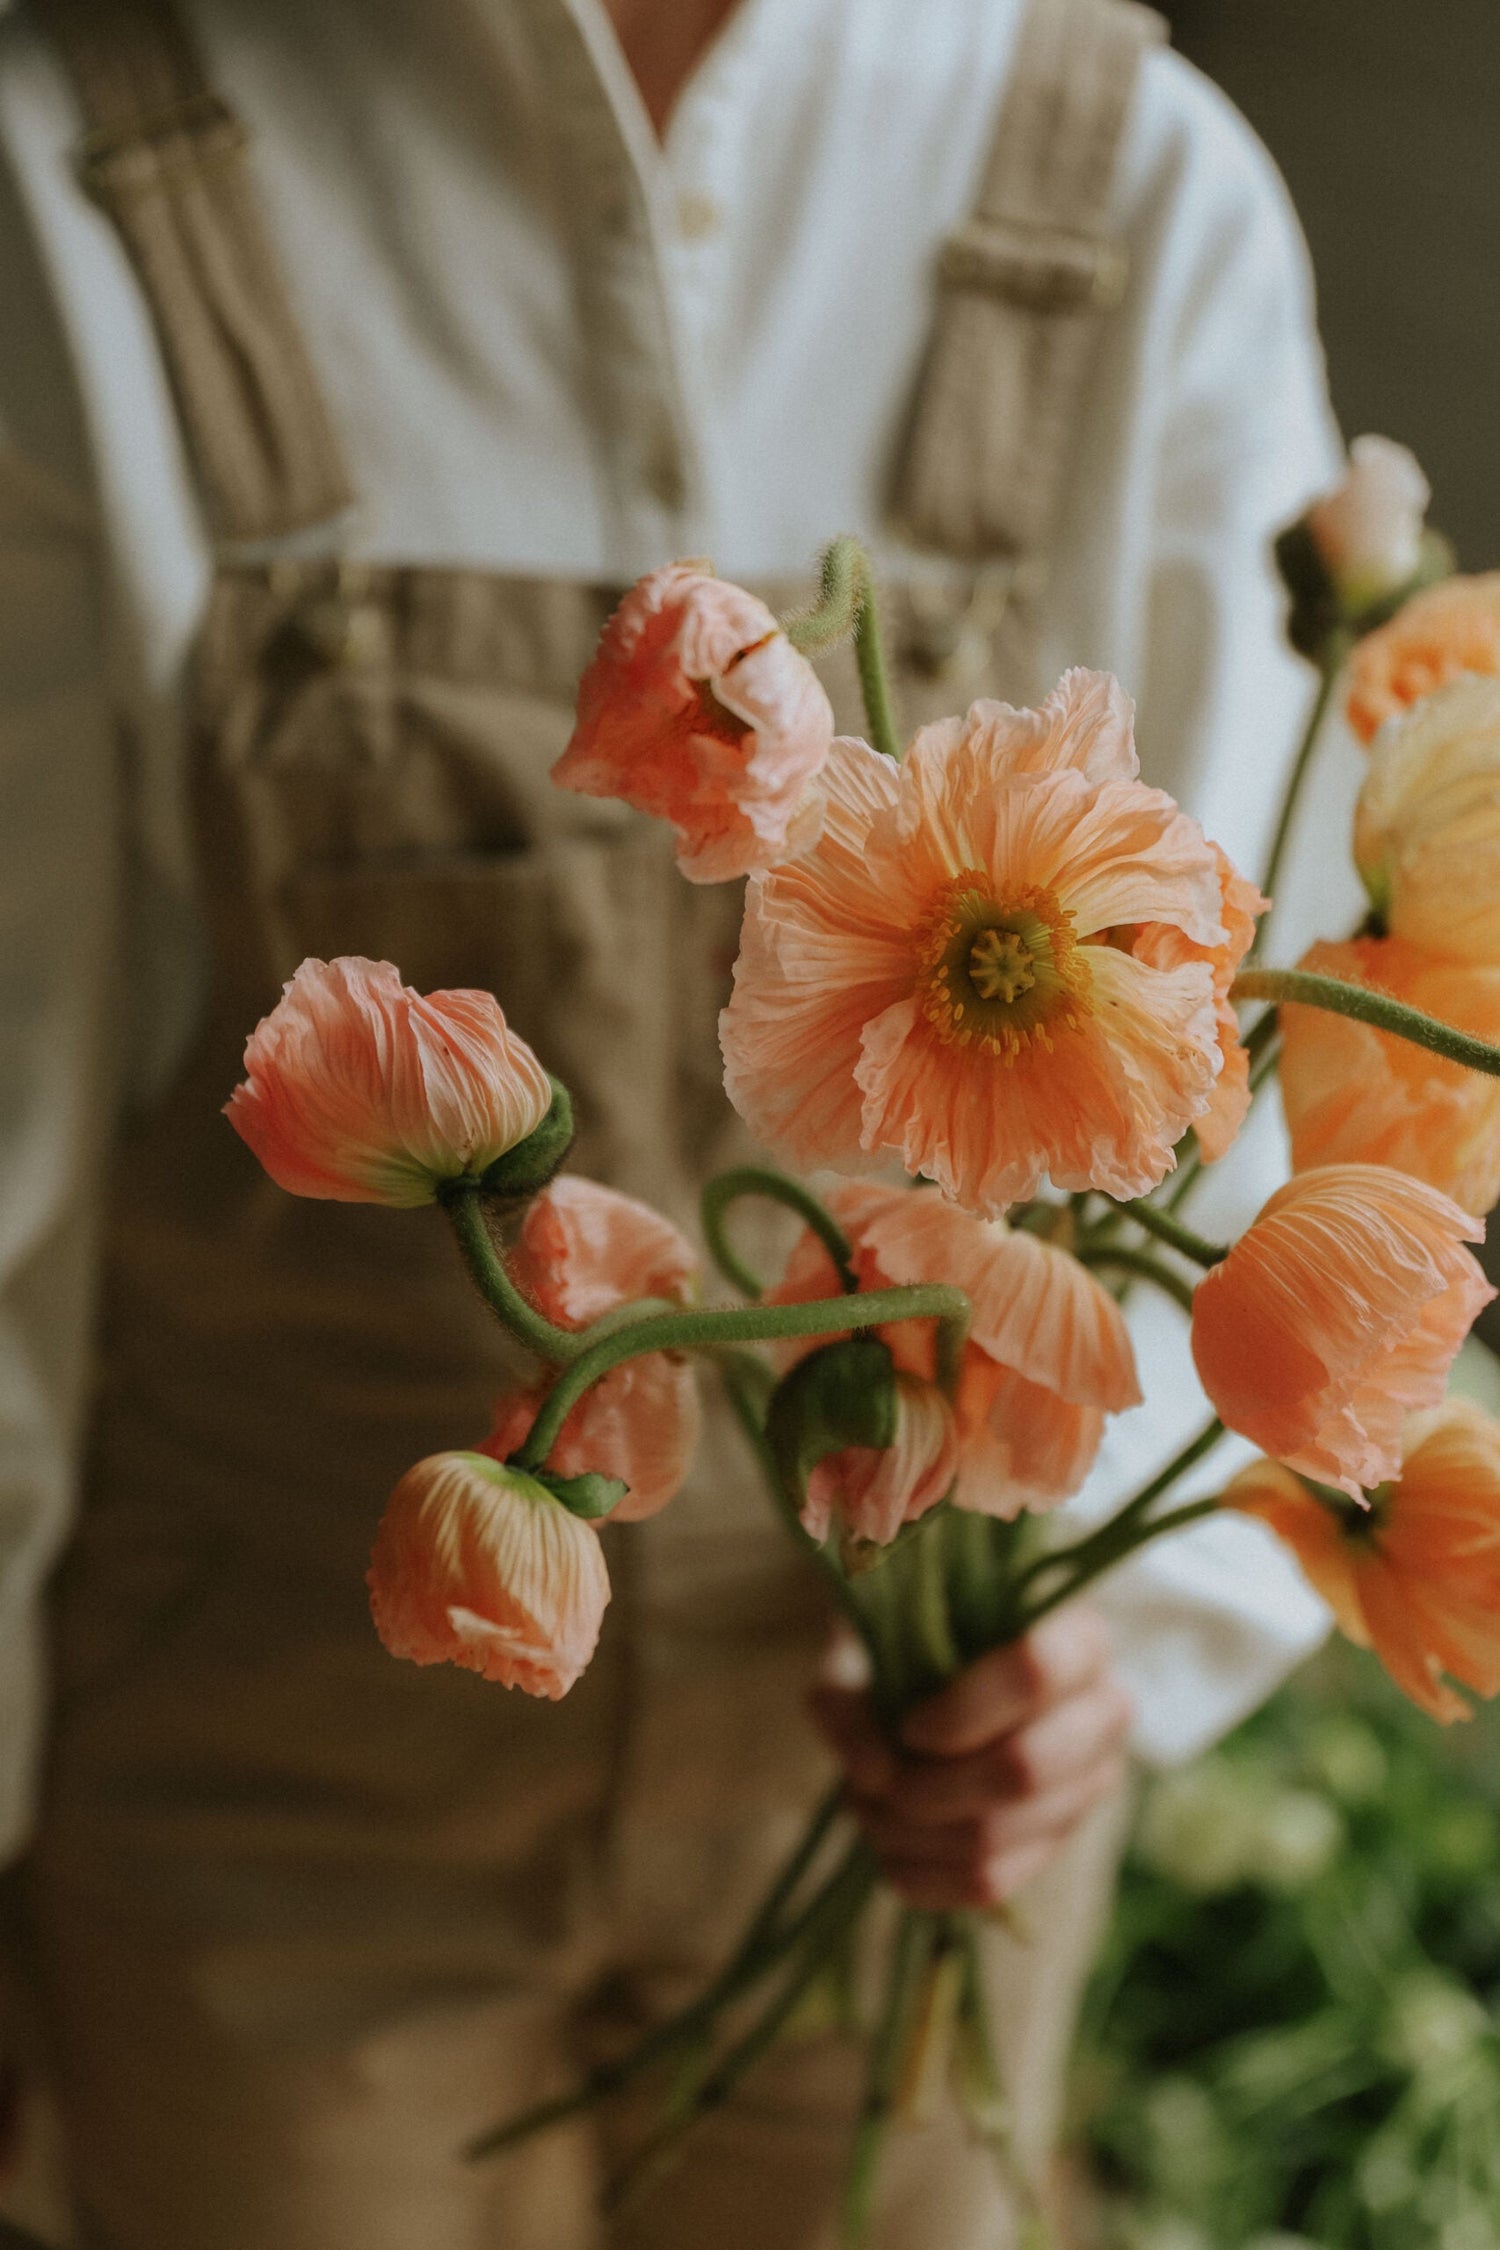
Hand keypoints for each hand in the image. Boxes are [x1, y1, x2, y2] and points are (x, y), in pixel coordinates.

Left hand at [810, 1604, 1131, 1910]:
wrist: (934, 1670)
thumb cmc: (907, 1638)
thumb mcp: (865, 1638)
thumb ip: (851, 1691)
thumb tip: (874, 1774)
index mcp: (1075, 1636)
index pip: (1034, 1672)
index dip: (962, 1710)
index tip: (909, 1726)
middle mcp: (1102, 1711)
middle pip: (1024, 1770)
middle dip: (928, 1787)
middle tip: (874, 1780)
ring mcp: (1087, 1784)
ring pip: (998, 1836)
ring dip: (909, 1833)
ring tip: (865, 1803)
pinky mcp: (1056, 1841)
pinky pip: (989, 1883)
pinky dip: (921, 1875)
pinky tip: (887, 1846)